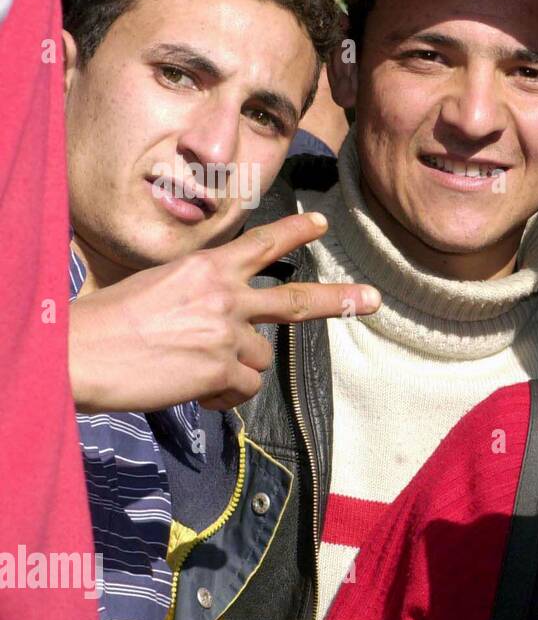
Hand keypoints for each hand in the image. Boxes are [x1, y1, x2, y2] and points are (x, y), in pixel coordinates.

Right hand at [69, 213, 379, 412]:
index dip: (295, 233)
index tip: (321, 223)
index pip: (262, 244)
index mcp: (207, 267)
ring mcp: (228, 332)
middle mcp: (226, 294)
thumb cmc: (109, 322)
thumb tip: (230, 326)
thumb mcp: (161, 287)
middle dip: (340, 299)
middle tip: (372, 298)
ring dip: (236, 369)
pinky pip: (244, 389)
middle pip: (296, 300)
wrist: (82, 352)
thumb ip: (205, 298)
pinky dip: (223, 395)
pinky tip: (193, 390)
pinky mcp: (222, 368)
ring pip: (260, 358)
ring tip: (192, 370)